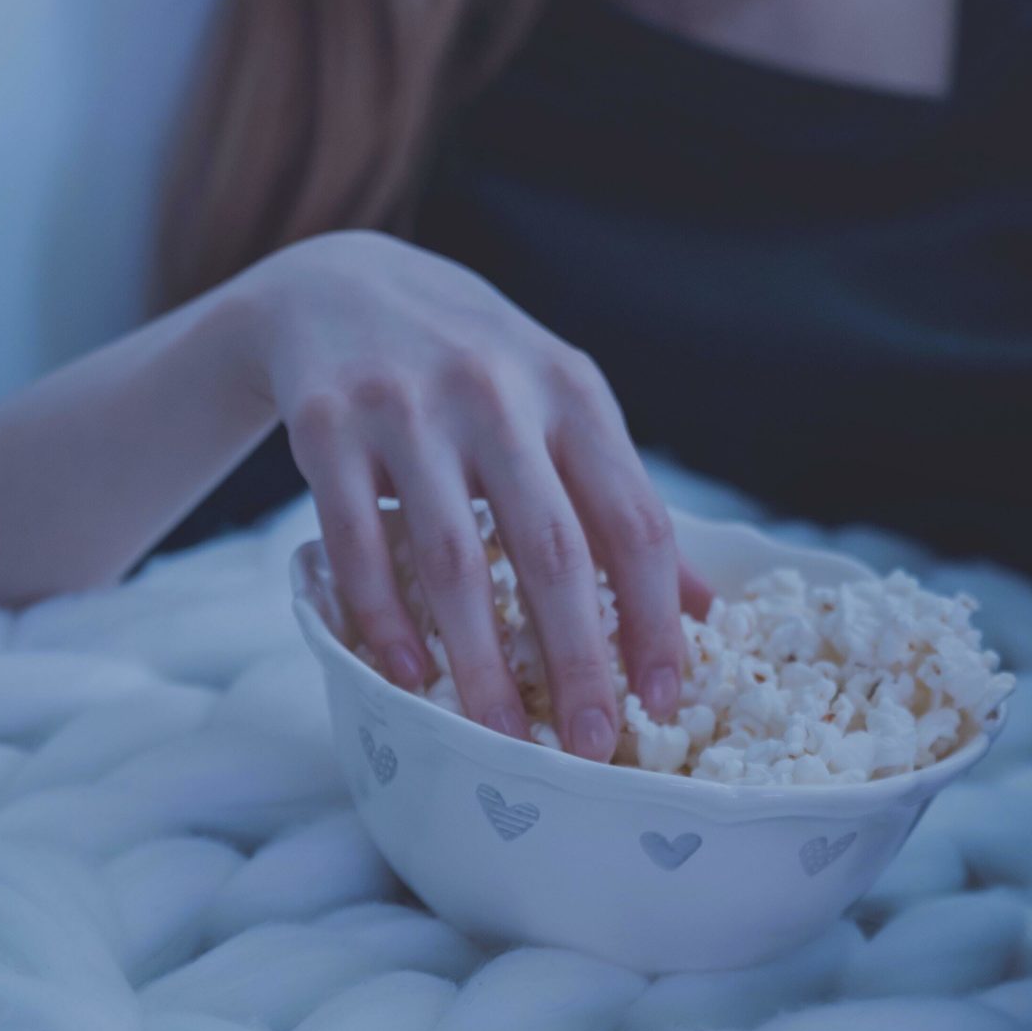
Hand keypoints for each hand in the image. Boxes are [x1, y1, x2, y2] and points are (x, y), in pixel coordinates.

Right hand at [233, 231, 713, 757]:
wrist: (339, 283)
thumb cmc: (476, 368)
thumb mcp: (560, 406)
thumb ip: (621, 498)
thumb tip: (703, 609)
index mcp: (575, 394)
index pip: (636, 522)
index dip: (657, 618)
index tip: (667, 698)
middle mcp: (499, 396)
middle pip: (555, 552)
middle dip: (580, 660)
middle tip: (587, 746)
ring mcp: (408, 408)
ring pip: (455, 560)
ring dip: (479, 662)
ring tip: (498, 738)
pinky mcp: (327, 425)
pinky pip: (359, 542)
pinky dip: (384, 619)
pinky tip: (406, 679)